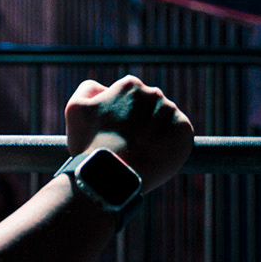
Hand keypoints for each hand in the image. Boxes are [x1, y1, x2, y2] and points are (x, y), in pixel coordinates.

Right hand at [63, 75, 193, 191]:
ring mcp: (171, 112)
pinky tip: (154, 156)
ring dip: (155, 133)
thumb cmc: (90, 144)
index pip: (129, 96)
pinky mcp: (185, 132)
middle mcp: (154, 93)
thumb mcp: (75, 108)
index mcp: (130, 85)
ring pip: (164, 121)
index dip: (121, 114)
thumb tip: (105, 88)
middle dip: (140, 122)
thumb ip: (89, 89)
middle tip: (128, 144)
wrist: (112, 176)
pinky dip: (170, 146)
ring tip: (141, 153)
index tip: (116, 132)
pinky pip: (180, 136)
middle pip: (149, 107)